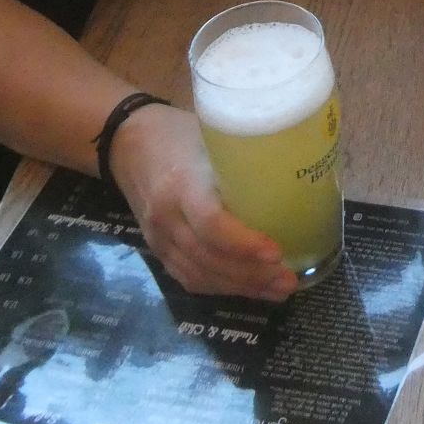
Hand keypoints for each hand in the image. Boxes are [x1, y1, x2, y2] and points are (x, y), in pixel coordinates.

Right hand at [107, 102, 297, 299]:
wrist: (126, 143)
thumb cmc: (178, 133)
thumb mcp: (211, 136)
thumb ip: (243, 159)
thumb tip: (298, 171)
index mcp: (181, 184)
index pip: (211, 224)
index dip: (243, 244)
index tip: (277, 252)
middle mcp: (166, 217)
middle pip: (209, 258)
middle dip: (252, 276)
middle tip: (291, 280)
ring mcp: (158, 238)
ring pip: (199, 274)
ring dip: (241, 288)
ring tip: (279, 289)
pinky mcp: (157, 249)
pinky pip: (188, 277)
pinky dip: (220, 288)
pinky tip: (249, 289)